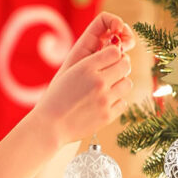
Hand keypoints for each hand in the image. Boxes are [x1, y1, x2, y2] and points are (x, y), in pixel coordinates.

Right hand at [32, 13, 134, 146]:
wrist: (50, 126)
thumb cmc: (56, 98)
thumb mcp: (68, 74)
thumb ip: (89, 63)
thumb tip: (114, 55)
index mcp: (85, 67)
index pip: (115, 52)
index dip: (114, 55)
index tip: (110, 60)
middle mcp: (98, 81)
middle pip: (125, 66)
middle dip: (120, 67)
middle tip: (113, 73)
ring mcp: (104, 99)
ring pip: (127, 84)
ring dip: (120, 85)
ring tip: (108, 89)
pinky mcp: (107, 116)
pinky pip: (123, 103)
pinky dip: (115, 103)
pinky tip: (103, 104)